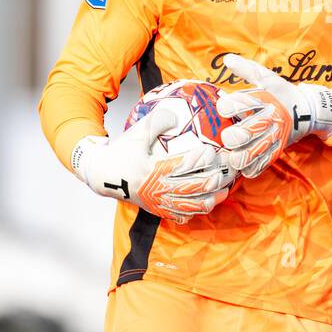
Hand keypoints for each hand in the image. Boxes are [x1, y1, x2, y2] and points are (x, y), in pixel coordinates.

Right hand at [71, 108, 233, 224]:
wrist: (102, 174)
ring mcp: (158, 203)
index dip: (202, 159)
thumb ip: (157, 121)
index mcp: (152, 170)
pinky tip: (208, 202)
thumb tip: (176, 116)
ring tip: (225, 189)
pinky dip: (196, 211)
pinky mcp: (157, 210)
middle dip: (215, 179)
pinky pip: (181, 216)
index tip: (214, 151)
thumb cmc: (122, 151)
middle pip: (194, 188)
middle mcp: (157, 190)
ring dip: (211, 198)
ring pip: (191, 206)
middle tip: (229, 170)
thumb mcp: (136, 132)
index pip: (184, 166)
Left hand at [215, 53, 331, 177]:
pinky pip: (260, 166)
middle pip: (246, 132)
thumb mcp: (267, 78)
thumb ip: (247, 69)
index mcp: (266, 100)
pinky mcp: (276, 152)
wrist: (308, 112)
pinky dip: (249, 167)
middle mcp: (271, 120)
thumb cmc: (282, 94)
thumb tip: (227, 59)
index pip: (243, 103)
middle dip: (233, 135)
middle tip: (228, 135)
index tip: (223, 106)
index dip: (229, 105)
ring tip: (233, 153)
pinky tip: (244, 163)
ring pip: (251, 154)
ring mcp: (275, 138)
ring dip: (239, 155)